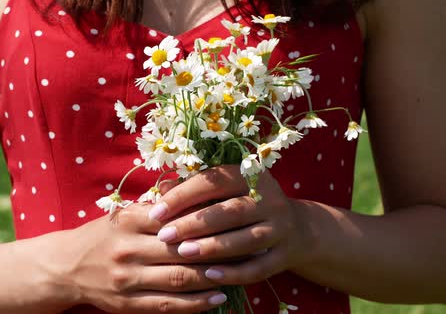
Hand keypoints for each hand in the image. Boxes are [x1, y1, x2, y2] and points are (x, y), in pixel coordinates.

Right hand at [56, 200, 228, 312]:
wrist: (65, 267)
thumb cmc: (102, 236)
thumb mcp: (123, 214)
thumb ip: (156, 207)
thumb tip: (194, 194)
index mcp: (129, 221)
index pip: (175, 219)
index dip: (206, 222)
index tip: (232, 222)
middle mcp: (128, 249)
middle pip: (181, 250)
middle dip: (216, 251)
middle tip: (244, 248)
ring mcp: (127, 279)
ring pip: (179, 279)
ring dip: (212, 278)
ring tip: (237, 274)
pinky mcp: (128, 304)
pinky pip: (168, 305)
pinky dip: (196, 303)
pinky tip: (217, 298)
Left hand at [148, 165, 316, 284]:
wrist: (296, 228)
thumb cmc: (244, 204)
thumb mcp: (224, 190)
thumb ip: (194, 189)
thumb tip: (161, 188)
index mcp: (251, 176)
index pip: (214, 181)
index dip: (183, 196)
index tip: (156, 212)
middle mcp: (270, 199)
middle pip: (230, 212)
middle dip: (193, 224)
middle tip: (164, 235)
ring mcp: (281, 228)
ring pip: (244, 240)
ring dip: (211, 248)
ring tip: (182, 253)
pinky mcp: (285, 255)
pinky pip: (258, 268)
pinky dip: (234, 273)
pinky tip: (209, 275)